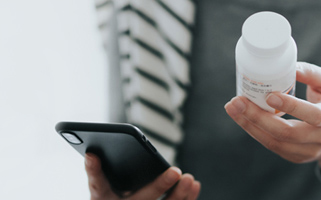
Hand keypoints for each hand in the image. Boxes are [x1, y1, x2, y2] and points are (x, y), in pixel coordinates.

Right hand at [85, 153, 200, 199]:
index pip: (98, 184)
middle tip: (176, 171)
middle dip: (159, 186)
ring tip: (190, 179)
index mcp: (103, 197)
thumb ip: (97, 172)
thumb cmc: (110, 197)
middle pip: (142, 199)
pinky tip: (195, 186)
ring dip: (179, 195)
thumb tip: (93, 154)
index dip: (95, 169)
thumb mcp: (101, 186)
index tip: (94, 155)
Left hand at [225, 62, 320, 179]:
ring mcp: (308, 151)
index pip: (315, 115)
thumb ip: (311, 73)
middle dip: (259, 117)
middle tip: (238, 101)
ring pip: (275, 142)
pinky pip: (271, 145)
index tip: (270, 95)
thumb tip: (288, 65)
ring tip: (233, 107)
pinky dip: (253, 131)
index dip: (292, 107)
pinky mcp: (295, 157)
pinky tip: (241, 117)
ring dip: (250, 125)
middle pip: (287, 133)